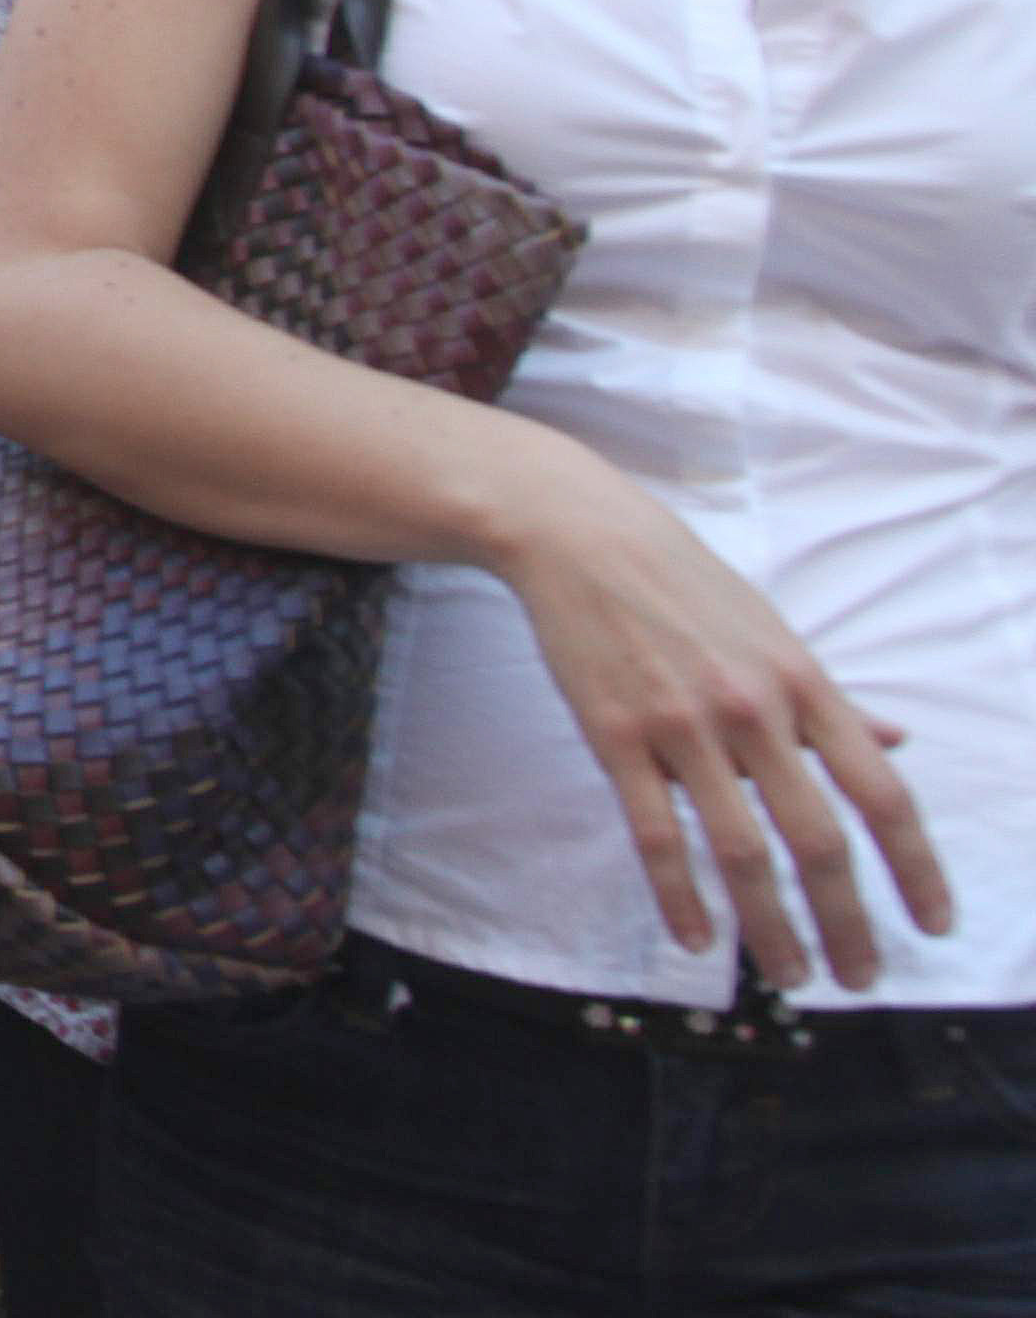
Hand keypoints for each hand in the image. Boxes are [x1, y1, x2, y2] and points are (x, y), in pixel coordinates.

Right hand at [488, 443, 953, 992]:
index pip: (881, 793)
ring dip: (772, 926)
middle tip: (861, 979)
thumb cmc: (685, 583)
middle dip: (847, 921)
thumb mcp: (775, 633)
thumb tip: (898, 741)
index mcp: (803, 685)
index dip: (917, 867)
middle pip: (817, 839)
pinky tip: (696, 938)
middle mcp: (754, 712)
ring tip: (793, 977)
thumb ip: (834, 699)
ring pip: (740, 850)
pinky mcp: (616, 736)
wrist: (580, 536)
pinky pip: (655, 833)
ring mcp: (682, 727)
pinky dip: (679, 894)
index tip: (935, 924)